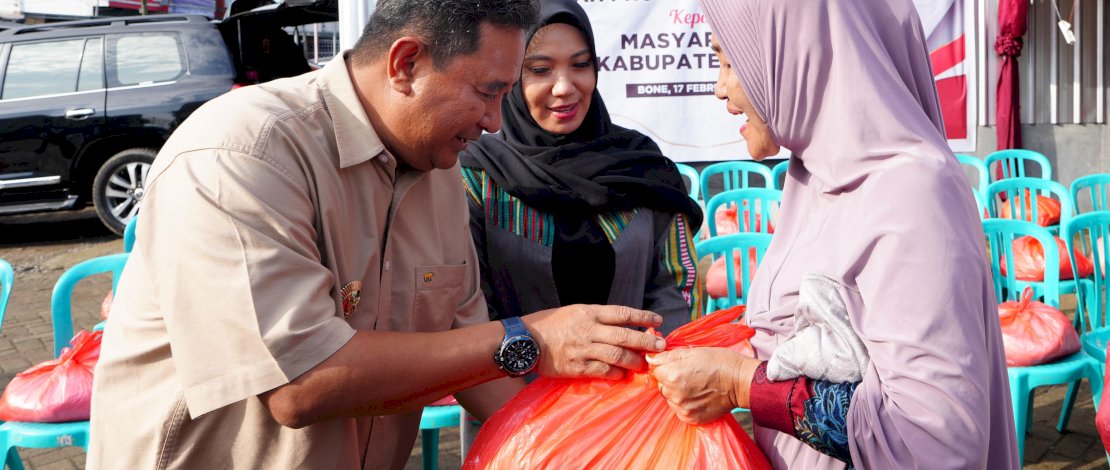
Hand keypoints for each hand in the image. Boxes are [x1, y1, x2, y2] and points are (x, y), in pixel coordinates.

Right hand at [523, 305, 666, 379]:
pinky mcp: (577, 367)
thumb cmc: (550, 324)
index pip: (622, 313)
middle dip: (646, 341)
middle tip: (661, 346)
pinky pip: (602, 371)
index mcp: (589, 312)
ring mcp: (584, 349)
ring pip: (617, 355)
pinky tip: (622, 375)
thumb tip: (622, 324)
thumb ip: (596, 317)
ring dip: (634, 361)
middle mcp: (589, 329)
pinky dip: (616, 373)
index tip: (658, 320)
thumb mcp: (574, 311)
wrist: (524, 341)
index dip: (643, 316)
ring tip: (644, 365)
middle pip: (625, 335)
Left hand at [647, 348, 762, 423]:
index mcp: (672, 375)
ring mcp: (683, 408)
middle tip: (690, 375)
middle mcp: (674, 394)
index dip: (667, 366)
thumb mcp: (692, 351)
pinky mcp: (691, 418)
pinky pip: (680, 410)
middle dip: (671, 380)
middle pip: (662, 386)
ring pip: (670, 398)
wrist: (740, 381)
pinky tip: (698, 396)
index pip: (656, 371)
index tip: (680, 365)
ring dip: (678, 393)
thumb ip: (668, 356)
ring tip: (696, 386)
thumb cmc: (719, 362)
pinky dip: (686, 404)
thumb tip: (650, 358)